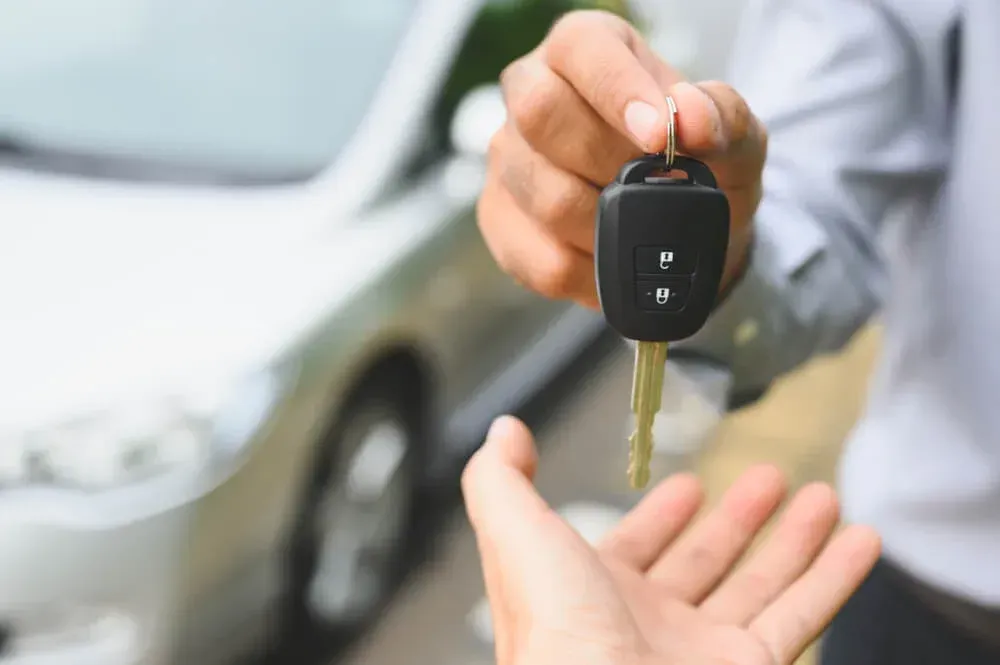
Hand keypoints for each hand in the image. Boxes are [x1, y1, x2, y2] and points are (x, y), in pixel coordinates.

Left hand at [461, 416, 880, 664]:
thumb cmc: (555, 638)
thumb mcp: (516, 538)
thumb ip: (502, 481)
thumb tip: (504, 432)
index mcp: (591, 591)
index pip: (635, 546)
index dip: (660, 516)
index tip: (689, 489)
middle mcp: (647, 622)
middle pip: (705, 561)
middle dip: (737, 519)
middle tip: (768, 479)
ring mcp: (701, 651)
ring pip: (760, 584)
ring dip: (794, 539)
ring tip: (822, 496)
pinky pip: (802, 615)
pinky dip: (834, 577)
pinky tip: (859, 541)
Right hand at [477, 10, 764, 309]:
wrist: (681, 228)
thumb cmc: (700, 163)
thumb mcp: (733, 136)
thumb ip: (722, 118)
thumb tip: (692, 118)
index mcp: (585, 48)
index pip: (581, 50)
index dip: (617, 91)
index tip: (658, 135)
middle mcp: (531, 92)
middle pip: (539, 114)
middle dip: (609, 162)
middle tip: (652, 188)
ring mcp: (509, 158)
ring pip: (543, 196)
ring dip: (608, 226)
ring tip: (642, 229)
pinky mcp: (500, 220)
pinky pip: (541, 259)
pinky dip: (593, 272)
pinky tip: (615, 260)